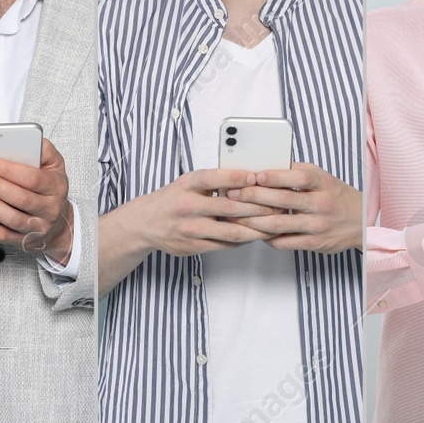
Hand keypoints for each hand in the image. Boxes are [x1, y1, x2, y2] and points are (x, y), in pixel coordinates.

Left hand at [0, 138, 75, 260]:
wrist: (56, 221)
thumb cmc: (47, 186)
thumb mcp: (53, 165)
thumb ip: (42, 150)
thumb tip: (26, 140)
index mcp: (57, 186)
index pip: (34, 178)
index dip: (10, 170)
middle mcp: (51, 208)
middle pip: (21, 198)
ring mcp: (38, 226)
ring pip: (11, 218)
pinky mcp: (24, 240)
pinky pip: (2, 236)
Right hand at [118, 168, 277, 256]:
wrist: (144, 224)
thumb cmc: (175, 198)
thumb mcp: (189, 182)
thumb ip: (215, 181)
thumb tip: (251, 177)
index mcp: (187, 185)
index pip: (214, 178)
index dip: (236, 177)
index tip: (257, 175)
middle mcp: (188, 206)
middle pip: (229, 207)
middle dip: (258, 207)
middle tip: (279, 204)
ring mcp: (190, 229)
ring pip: (231, 231)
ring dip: (257, 228)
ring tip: (275, 224)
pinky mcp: (193, 247)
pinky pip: (225, 245)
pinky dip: (244, 239)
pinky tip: (257, 234)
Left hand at [226, 163, 362, 253]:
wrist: (360, 223)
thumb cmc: (336, 197)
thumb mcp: (323, 178)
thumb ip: (298, 171)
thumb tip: (267, 165)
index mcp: (323, 184)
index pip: (298, 177)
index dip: (275, 176)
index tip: (254, 175)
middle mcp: (321, 204)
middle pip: (283, 200)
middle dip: (253, 196)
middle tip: (232, 193)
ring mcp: (317, 225)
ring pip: (278, 224)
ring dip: (253, 220)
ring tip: (235, 215)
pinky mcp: (314, 244)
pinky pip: (283, 242)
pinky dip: (266, 237)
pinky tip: (254, 231)